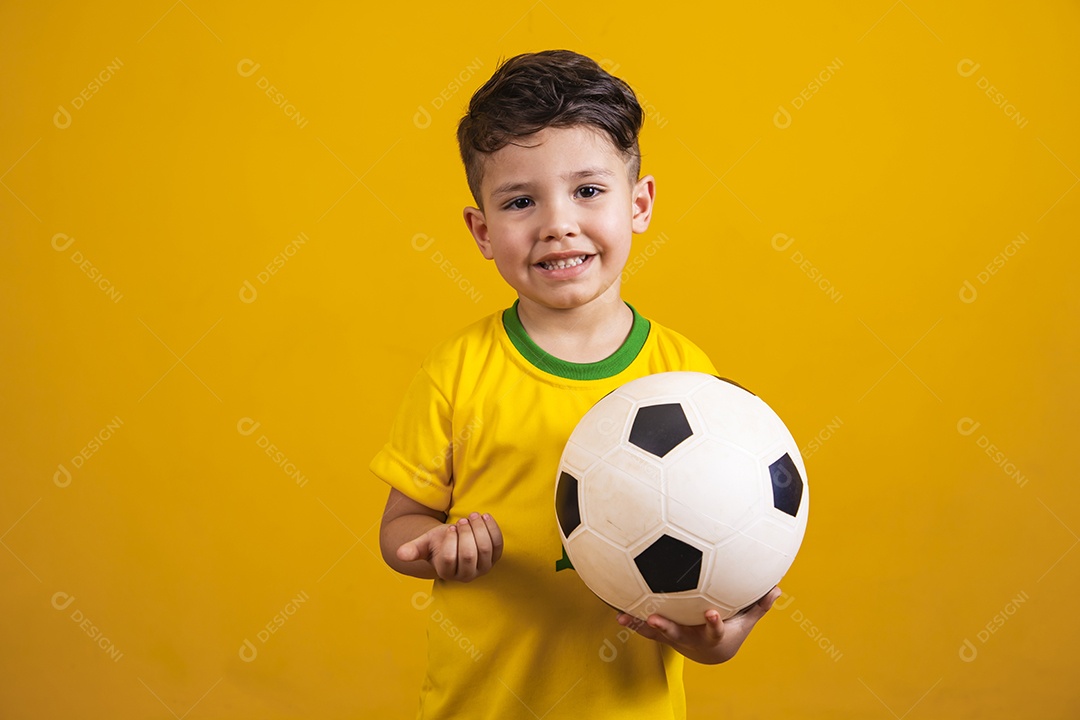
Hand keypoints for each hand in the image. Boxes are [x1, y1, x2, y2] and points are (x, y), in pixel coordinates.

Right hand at [396, 512, 502, 581]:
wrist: (455, 543)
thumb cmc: (438, 543)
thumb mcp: (424, 543)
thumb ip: (413, 549)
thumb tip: (400, 554)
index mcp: (447, 573)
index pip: (449, 558)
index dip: (450, 540)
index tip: (450, 527)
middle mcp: (466, 575)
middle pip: (469, 555)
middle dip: (466, 533)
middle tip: (461, 520)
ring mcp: (482, 568)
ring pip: (485, 549)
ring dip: (479, 529)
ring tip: (472, 516)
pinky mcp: (495, 558)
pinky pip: (498, 544)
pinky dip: (492, 528)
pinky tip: (485, 517)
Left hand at [616, 586, 780, 663]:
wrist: (712, 655)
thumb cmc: (730, 631)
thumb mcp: (746, 621)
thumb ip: (758, 605)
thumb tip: (778, 587)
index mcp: (712, 634)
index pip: (715, 629)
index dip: (714, 622)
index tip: (712, 613)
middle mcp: (691, 637)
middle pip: (679, 633)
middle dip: (668, 627)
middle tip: (657, 619)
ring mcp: (675, 637)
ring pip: (656, 633)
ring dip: (641, 625)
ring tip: (624, 618)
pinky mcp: (663, 634)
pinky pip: (646, 628)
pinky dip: (634, 621)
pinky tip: (618, 612)